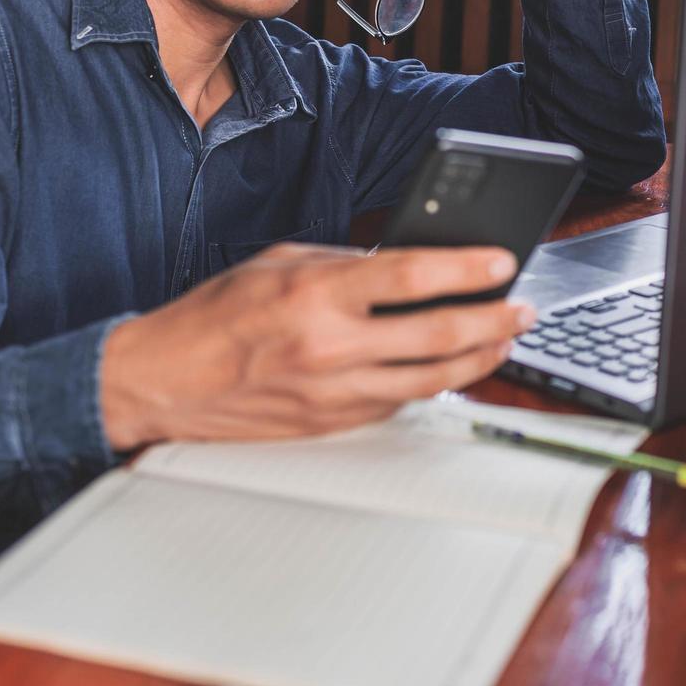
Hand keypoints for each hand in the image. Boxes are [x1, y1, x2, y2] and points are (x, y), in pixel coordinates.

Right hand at [99, 242, 535, 447]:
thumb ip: (343, 264)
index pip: (409, 275)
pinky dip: (430, 385)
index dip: (466, 269)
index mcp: (315, 292)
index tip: (502, 261)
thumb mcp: (279, 263)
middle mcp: (329, 345)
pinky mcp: (332, 425)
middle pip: (436, 335)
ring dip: (477, 361)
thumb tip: (405, 267)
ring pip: (429, 381)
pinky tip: (451, 369)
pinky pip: (397, 404)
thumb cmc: (214, 317)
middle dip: (492, 322)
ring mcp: (333, 392)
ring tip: (502, 342)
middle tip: (521, 309)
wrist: (164, 381)